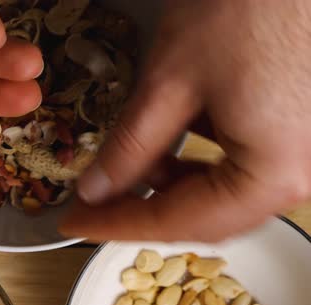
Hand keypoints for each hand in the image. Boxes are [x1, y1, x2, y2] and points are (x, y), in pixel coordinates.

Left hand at [60, 0, 310, 241]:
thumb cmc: (245, 8)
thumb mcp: (170, 83)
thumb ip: (130, 147)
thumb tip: (95, 190)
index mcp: (274, 175)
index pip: (179, 222)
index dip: (118, 226)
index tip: (74, 223)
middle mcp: (299, 177)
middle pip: (205, 215)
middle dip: (141, 208)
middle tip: (92, 202)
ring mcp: (303, 155)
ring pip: (222, 192)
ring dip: (167, 184)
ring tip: (124, 166)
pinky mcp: (297, 133)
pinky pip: (240, 164)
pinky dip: (195, 158)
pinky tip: (168, 137)